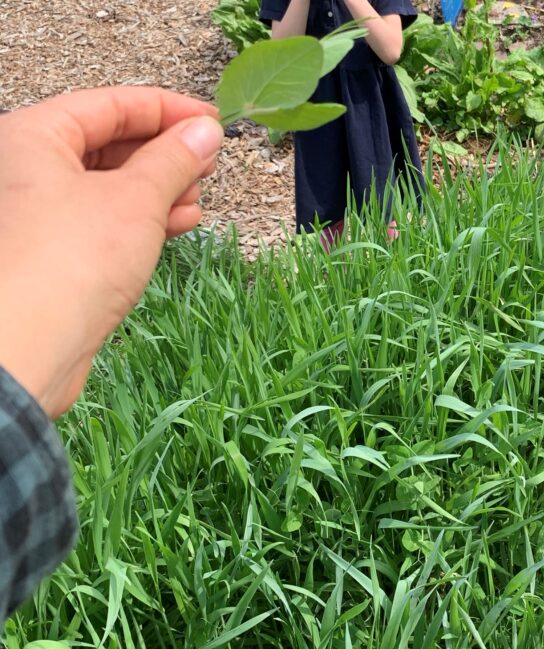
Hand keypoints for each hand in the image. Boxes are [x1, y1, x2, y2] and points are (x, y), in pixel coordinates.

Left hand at [0, 87, 223, 417]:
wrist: (27, 343)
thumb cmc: (64, 266)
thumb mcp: (136, 200)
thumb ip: (174, 160)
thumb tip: (203, 132)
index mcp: (33, 136)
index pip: (110, 104)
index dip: (167, 110)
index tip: (211, 121)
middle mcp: (27, 169)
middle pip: (107, 143)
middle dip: (163, 152)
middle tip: (207, 161)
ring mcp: (40, 213)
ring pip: (108, 185)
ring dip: (158, 189)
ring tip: (196, 198)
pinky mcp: (54, 253)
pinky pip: (104, 221)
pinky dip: (142, 220)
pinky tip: (175, 225)